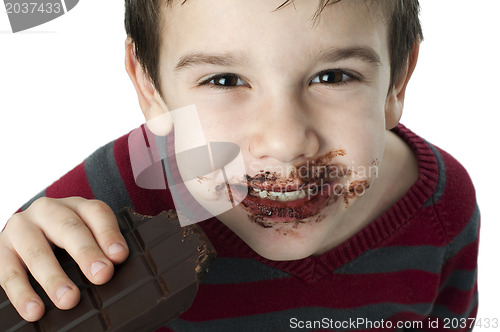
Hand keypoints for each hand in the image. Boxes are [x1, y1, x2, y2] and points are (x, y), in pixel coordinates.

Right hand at [0, 197, 128, 321]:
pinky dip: (23, 294)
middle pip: (69, 228)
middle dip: (86, 253)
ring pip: (37, 251)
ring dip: (54, 278)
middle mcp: (48, 211)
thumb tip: (116, 266)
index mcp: (76, 206)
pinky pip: (9, 272)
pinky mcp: (1, 249)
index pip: (96, 213)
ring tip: (69, 299)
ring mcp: (21, 228)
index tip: (119, 256)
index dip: (109, 234)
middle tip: (101, 275)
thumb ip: (102, 246)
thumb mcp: (85, 234)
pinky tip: (35, 310)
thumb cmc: (64, 238)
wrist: (24, 235)